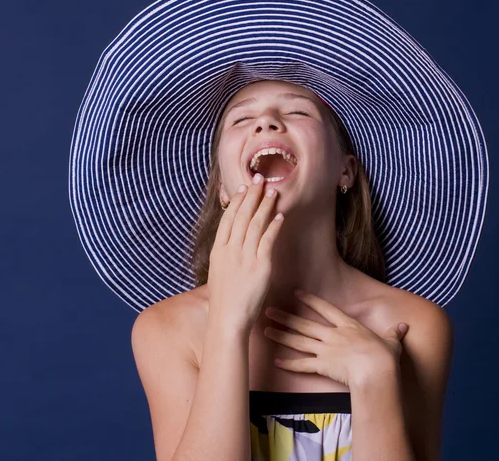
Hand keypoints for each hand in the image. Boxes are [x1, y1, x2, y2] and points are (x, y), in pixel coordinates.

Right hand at [207, 174, 283, 329]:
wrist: (227, 320)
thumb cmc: (223, 301)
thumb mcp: (218, 274)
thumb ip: (225, 257)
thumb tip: (231, 246)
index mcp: (218, 251)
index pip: (228, 219)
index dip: (237, 202)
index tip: (243, 188)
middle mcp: (230, 250)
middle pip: (242, 216)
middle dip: (252, 195)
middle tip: (259, 179)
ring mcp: (245, 257)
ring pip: (256, 224)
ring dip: (265, 205)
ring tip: (273, 191)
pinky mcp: (260, 266)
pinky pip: (268, 241)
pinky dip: (274, 226)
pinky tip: (280, 216)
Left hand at [263, 290, 408, 387]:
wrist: (376, 371)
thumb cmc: (386, 357)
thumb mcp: (392, 342)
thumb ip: (394, 334)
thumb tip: (404, 326)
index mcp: (348, 326)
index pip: (326, 309)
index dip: (311, 300)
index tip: (297, 293)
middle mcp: (333, 335)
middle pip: (305, 324)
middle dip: (286, 317)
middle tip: (268, 310)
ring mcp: (326, 350)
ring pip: (298, 341)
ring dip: (281, 336)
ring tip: (265, 330)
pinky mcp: (322, 366)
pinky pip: (302, 366)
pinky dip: (289, 364)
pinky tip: (276, 361)